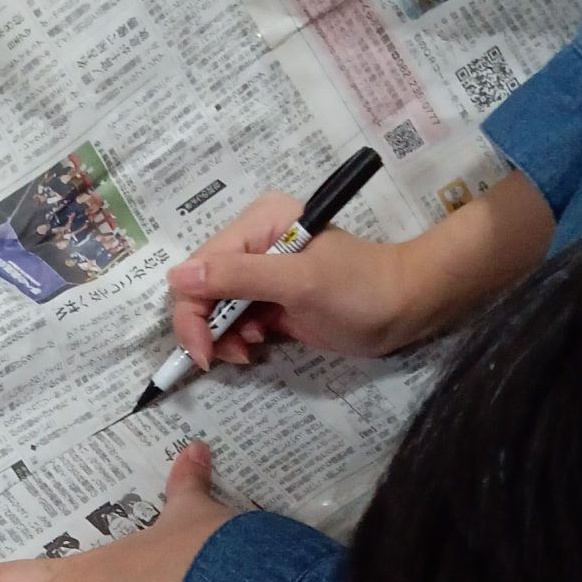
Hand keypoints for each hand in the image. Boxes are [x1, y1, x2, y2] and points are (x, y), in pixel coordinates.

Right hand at [166, 192, 417, 367]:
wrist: (405, 307)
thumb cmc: (359, 291)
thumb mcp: (299, 283)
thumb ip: (239, 277)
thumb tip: (176, 276)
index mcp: (257, 225)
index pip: (200, 269)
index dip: (193, 313)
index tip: (205, 355)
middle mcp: (252, 244)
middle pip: (201, 289)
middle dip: (209, 328)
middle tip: (234, 355)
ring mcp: (261, 273)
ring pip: (214, 309)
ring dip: (223, 337)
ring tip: (252, 349)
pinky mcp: (270, 299)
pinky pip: (235, 320)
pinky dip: (238, 338)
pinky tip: (260, 345)